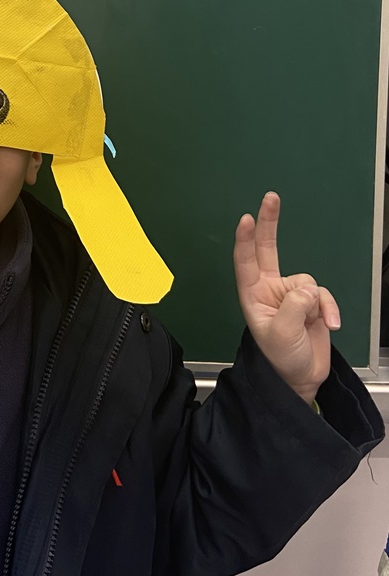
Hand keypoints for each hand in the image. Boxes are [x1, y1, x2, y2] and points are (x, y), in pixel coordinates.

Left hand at [233, 192, 339, 403]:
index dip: (245, 240)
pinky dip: (329, 309)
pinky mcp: (312, 302)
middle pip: (268, 249)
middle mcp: (270, 289)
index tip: (246, 218)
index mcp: (252, 294)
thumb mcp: (280, 334)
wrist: (301, 378)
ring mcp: (292, 294)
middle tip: (270, 197)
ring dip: (316, 303)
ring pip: (308, 281)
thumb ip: (293, 308)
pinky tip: (331, 326)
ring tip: (315, 325)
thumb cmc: (280, 358)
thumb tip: (308, 289)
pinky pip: (323, 296)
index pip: (246, 261)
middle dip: (269, 223)